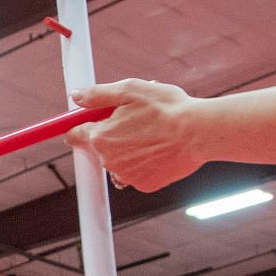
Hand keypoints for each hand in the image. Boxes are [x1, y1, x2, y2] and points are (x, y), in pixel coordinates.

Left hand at [66, 79, 208, 191]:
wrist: (200, 133)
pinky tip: (160, 150)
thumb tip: (76, 96)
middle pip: (100, 146)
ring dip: (128, 150)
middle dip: (113, 134)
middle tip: (136, 120)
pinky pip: (136, 173)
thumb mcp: (130, 90)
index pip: (75, 134)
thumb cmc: (167, 109)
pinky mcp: (144, 185)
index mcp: (101, 136)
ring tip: (152, 135)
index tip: (84, 122)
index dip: (79, 125)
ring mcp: (126, 175)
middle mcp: (109, 160)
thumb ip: (98, 94)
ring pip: (119, 161)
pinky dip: (144, 163)